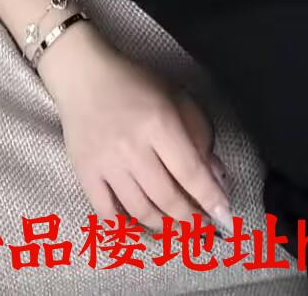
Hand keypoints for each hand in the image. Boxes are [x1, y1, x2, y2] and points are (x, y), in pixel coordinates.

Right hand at [56, 37, 233, 238]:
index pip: (190, 171)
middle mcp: (132, 147)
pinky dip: (124, 228)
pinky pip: (106, 212)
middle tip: (202, 227)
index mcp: (159, 123)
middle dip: (189, 218)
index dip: (209, 197)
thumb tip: (215, 174)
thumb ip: (198, 131)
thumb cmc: (134, 83)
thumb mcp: (175, 95)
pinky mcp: (85, 173)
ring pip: (139, 209)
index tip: (224, 215)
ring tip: (176, 229)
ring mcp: (106, 163)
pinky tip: (139, 231)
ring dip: (163, 225)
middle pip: (166, 197)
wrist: (83, 76)